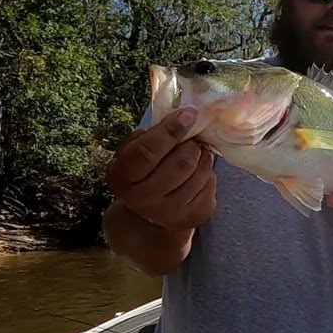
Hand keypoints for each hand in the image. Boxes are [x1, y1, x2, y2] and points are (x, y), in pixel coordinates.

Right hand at [105, 108, 217, 229]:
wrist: (152, 211)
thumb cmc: (144, 170)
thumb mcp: (136, 150)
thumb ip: (152, 133)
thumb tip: (184, 115)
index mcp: (122, 177)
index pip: (147, 152)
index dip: (170, 131)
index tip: (189, 115)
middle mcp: (142, 200)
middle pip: (181, 164)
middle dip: (191, 145)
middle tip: (191, 141)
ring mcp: (169, 213)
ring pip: (200, 174)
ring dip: (203, 157)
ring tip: (196, 155)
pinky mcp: (193, 218)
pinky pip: (210, 185)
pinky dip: (208, 173)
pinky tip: (198, 174)